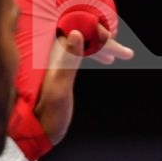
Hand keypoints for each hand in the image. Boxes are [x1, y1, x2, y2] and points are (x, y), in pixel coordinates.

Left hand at [34, 28, 134, 147]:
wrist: (35, 134)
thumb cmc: (46, 115)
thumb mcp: (60, 88)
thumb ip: (68, 61)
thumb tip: (76, 32)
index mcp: (48, 52)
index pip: (73, 26)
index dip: (95, 28)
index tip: (113, 38)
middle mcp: (49, 52)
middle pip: (80, 33)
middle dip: (104, 39)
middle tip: (126, 53)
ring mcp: (54, 59)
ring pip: (82, 42)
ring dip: (103, 46)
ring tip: (125, 54)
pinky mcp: (58, 68)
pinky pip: (80, 52)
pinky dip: (95, 52)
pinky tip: (106, 58)